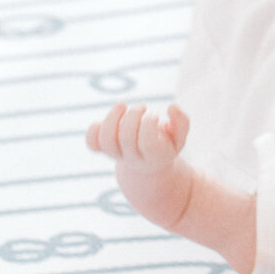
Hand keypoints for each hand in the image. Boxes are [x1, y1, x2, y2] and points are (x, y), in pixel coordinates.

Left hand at [87, 101, 193, 230]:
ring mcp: (117, 155)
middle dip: (134, 115)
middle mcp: (134, 158)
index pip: (147, 142)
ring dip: (112, 117)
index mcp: (155, 157)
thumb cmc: (166, 146)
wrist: (146, 167)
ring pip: (106, 140)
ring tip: (122, 106)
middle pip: (126, 137)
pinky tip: (107, 120)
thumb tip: (171, 107)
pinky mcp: (104, 150)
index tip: (154, 114)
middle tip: (142, 107)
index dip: (149, 123)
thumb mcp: (180, 137)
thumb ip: (182, 122)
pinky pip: (92, 143)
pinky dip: (94, 129)